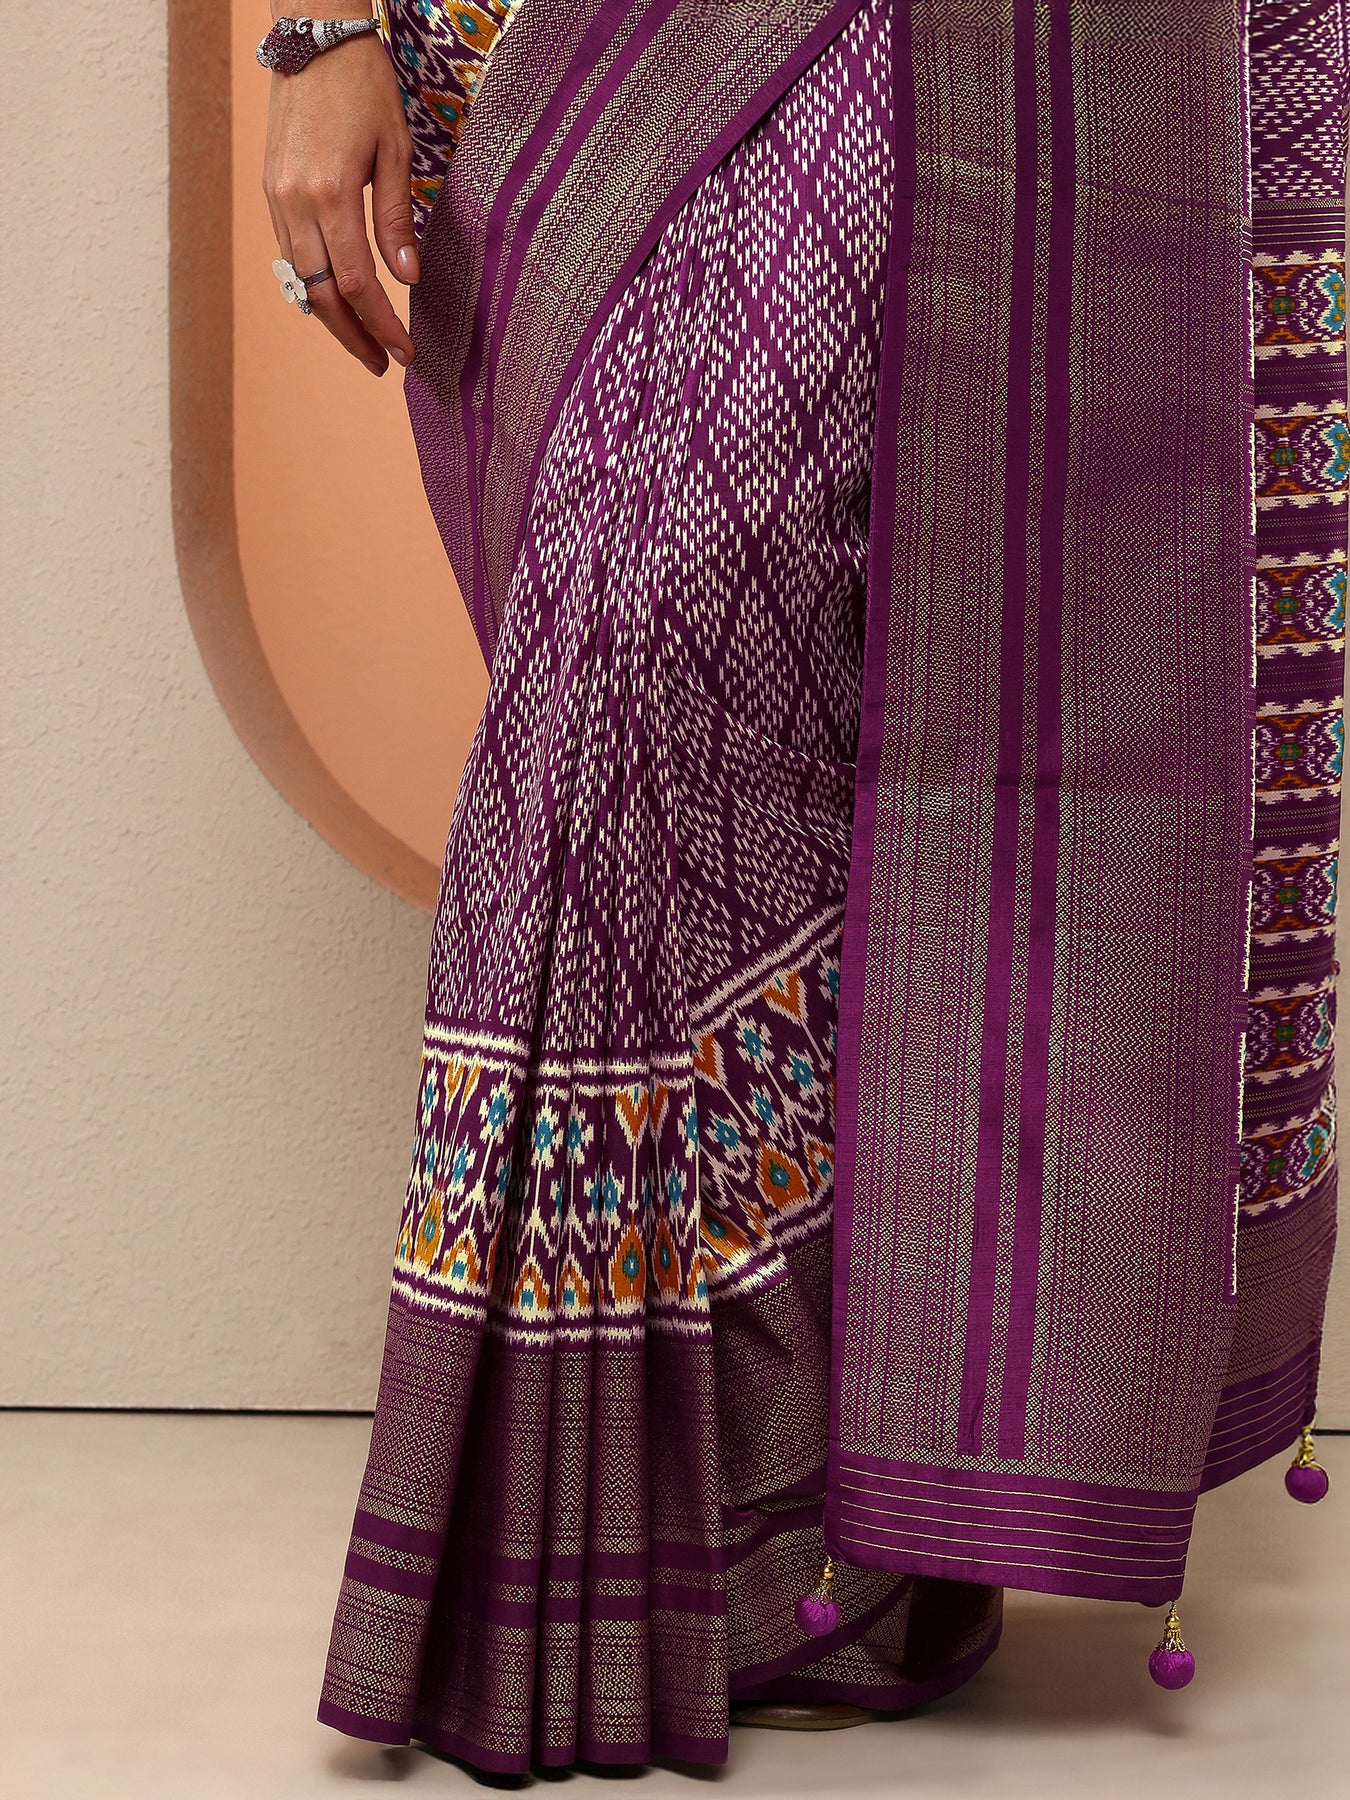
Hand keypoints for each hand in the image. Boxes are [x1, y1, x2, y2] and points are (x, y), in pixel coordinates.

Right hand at [262, 8, 417, 375]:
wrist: (313, 37)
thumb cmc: (362, 87)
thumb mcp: (395, 152)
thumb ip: (398, 220)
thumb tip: (408, 279)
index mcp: (330, 194)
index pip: (359, 285)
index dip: (383, 326)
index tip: (406, 353)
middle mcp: (294, 203)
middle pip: (323, 295)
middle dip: (354, 337)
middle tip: (384, 364)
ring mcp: (276, 198)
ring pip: (301, 280)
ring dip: (332, 318)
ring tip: (364, 341)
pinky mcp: (270, 191)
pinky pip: (289, 254)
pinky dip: (314, 284)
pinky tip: (338, 299)